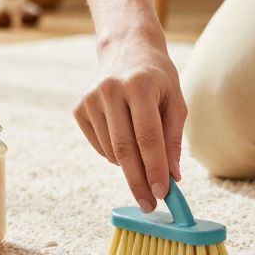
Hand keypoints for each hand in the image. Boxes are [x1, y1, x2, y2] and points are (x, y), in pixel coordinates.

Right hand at [73, 31, 185, 211]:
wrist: (127, 49)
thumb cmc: (158, 79)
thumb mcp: (175, 102)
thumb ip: (173, 139)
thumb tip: (172, 178)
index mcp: (140, 85)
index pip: (148, 137)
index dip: (155, 169)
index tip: (163, 194)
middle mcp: (111, 90)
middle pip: (125, 149)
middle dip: (138, 182)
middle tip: (149, 205)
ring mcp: (91, 99)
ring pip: (111, 152)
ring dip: (130, 166)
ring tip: (143, 154)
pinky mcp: (79, 108)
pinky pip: (99, 147)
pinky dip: (114, 155)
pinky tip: (124, 136)